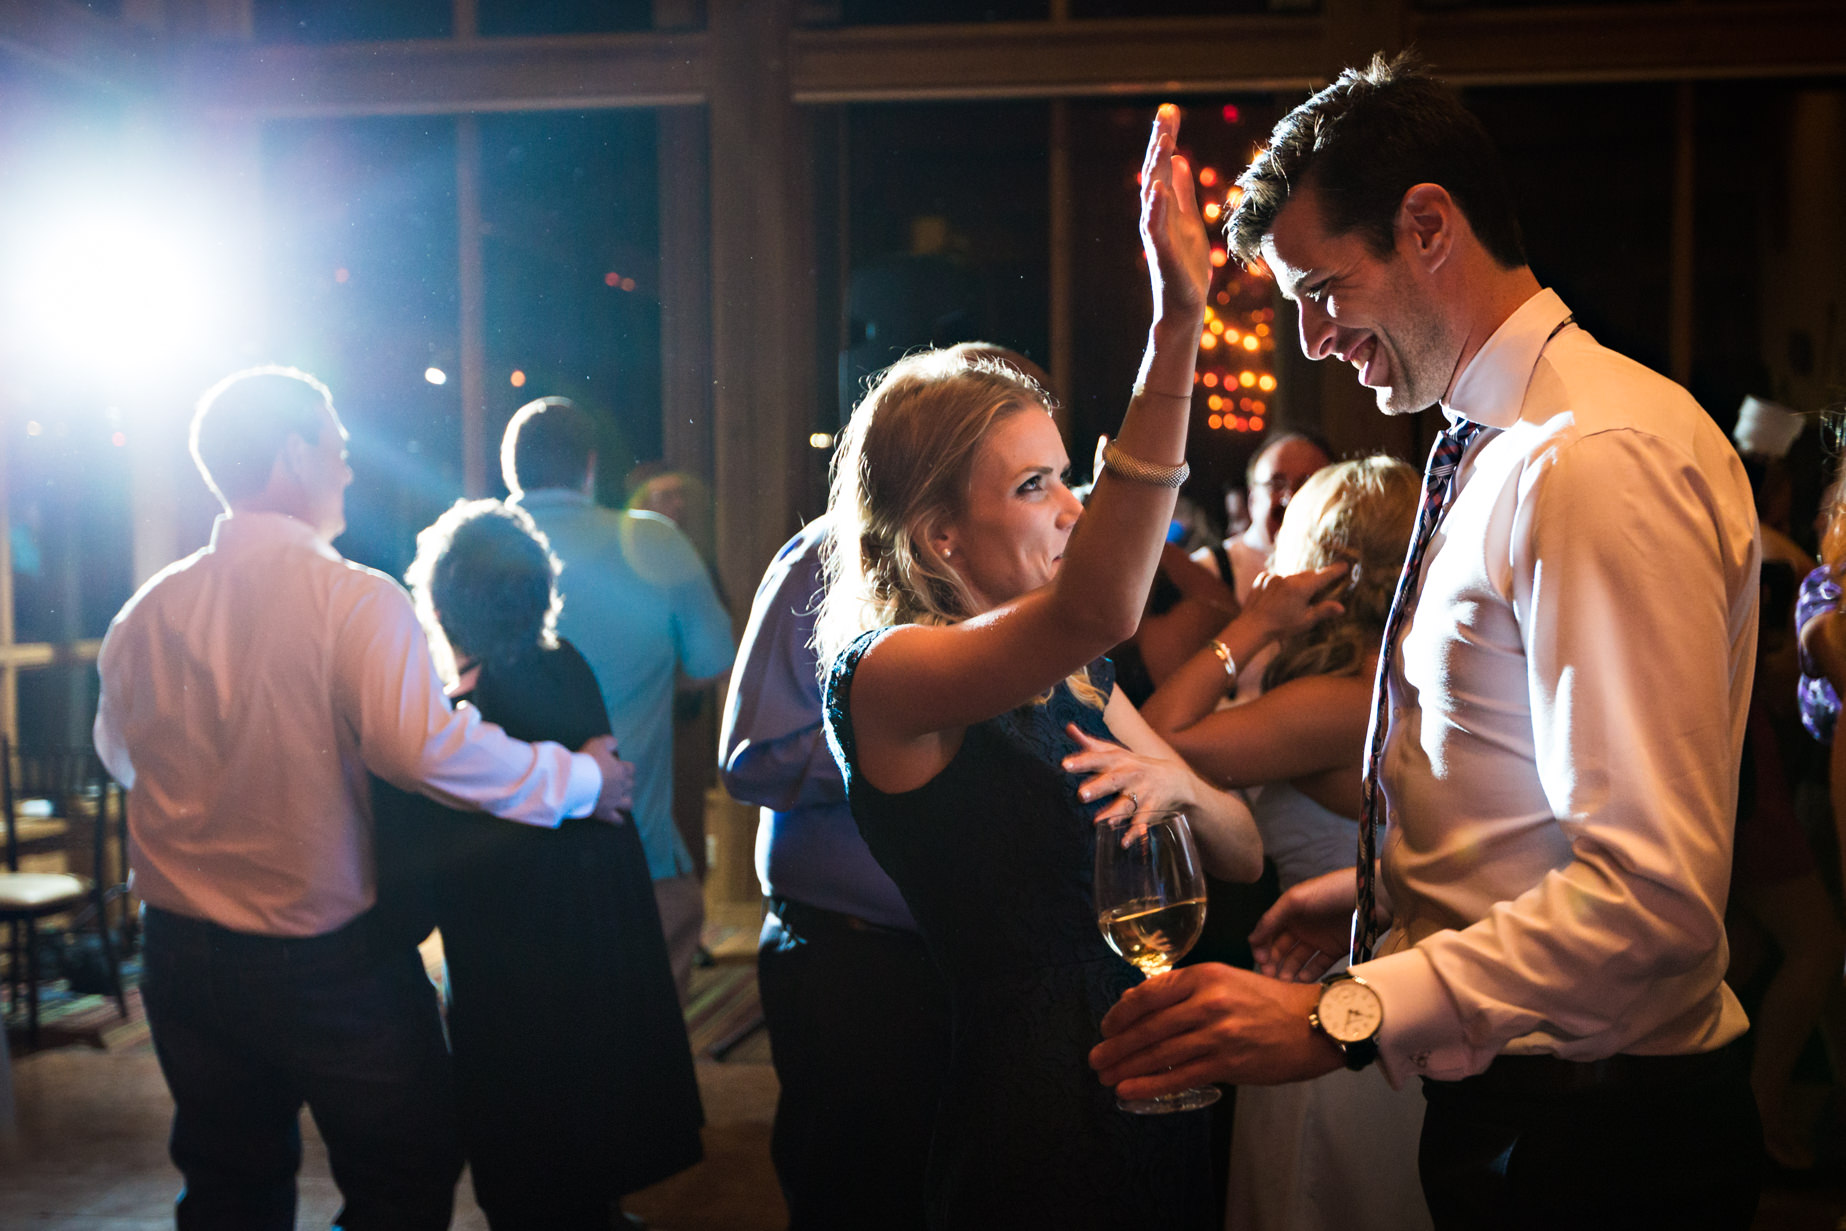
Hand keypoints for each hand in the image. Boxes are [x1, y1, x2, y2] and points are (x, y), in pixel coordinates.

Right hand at [580, 735, 634, 823]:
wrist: (576, 781)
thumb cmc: (586, 761)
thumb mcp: (597, 744)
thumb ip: (609, 742)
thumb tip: (615, 744)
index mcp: (621, 770)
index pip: (631, 769)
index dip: (625, 769)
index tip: (619, 769)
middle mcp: (621, 786)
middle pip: (630, 785)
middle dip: (625, 785)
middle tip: (617, 784)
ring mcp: (615, 800)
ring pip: (628, 803)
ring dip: (625, 801)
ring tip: (621, 802)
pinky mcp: (606, 813)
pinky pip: (617, 819)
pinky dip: (618, 820)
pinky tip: (618, 821)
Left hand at [1062, 724, 1192, 824]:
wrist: (1174, 780)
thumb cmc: (1135, 766)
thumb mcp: (1116, 752)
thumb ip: (1091, 745)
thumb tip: (1069, 728)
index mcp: (1119, 760)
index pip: (1098, 759)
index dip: (1082, 761)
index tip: (1065, 765)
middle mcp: (1131, 775)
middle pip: (1114, 780)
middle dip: (1099, 787)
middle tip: (1082, 795)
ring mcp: (1143, 793)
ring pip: (1127, 804)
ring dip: (1114, 813)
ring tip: (1099, 823)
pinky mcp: (1152, 809)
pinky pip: (1143, 822)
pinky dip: (1135, 833)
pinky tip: (1125, 842)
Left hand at [1089, 963, 1341, 1095]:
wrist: (1316, 1023)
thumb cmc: (1269, 1002)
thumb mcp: (1226, 981)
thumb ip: (1185, 991)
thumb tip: (1138, 1003)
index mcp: (1205, 976)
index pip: (1149, 993)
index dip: (1121, 1013)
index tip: (1106, 1027)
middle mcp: (1208, 1002)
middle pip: (1149, 1026)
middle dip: (1117, 1045)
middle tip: (1096, 1058)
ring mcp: (1218, 1034)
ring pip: (1160, 1053)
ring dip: (1127, 1067)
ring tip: (1106, 1077)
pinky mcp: (1228, 1063)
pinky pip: (1181, 1076)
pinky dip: (1150, 1085)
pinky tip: (1130, 1090)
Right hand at [1139, 104, 1210, 324]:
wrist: (1184, 307)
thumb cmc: (1187, 268)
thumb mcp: (1190, 222)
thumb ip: (1183, 193)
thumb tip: (1179, 160)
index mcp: (1166, 208)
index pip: (1163, 166)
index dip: (1165, 137)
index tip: (1170, 109)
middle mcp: (1157, 217)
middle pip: (1155, 173)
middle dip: (1160, 143)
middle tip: (1166, 111)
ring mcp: (1158, 236)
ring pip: (1153, 196)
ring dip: (1156, 169)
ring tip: (1163, 142)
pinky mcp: (1162, 256)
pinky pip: (1156, 229)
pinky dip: (1156, 209)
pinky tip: (1158, 189)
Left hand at [1237, 562, 1350, 644]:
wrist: (1252, 626)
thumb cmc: (1281, 627)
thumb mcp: (1305, 621)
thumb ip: (1323, 611)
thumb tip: (1341, 607)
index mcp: (1301, 587)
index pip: (1323, 576)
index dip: (1335, 570)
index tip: (1345, 565)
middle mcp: (1288, 577)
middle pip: (1308, 574)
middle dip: (1317, 578)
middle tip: (1325, 582)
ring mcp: (1273, 576)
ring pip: (1292, 575)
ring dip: (1298, 581)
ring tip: (1298, 595)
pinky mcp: (1262, 578)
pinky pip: (1277, 577)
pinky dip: (1282, 583)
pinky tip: (1280, 595)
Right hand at [1249, 867, 1359, 981]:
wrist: (1374, 896)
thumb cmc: (1332, 891)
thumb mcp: (1297, 899)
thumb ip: (1272, 919)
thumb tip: (1251, 939)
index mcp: (1290, 911)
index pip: (1268, 933)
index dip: (1262, 947)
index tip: (1261, 961)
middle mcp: (1302, 926)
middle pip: (1281, 949)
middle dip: (1273, 963)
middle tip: (1271, 978)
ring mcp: (1319, 939)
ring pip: (1297, 960)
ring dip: (1288, 972)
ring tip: (1285, 983)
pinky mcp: (1336, 951)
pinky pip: (1318, 966)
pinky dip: (1308, 975)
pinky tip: (1301, 981)